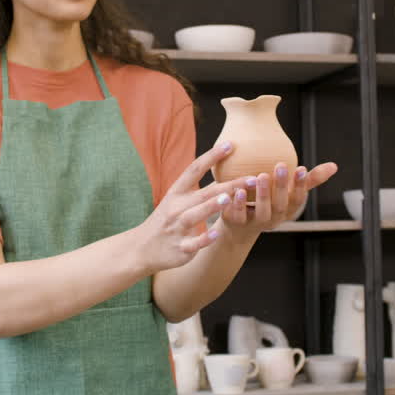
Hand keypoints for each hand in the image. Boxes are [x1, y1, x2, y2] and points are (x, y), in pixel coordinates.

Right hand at [132, 141, 249, 274]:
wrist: (142, 248)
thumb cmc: (166, 220)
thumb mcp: (176, 199)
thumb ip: (197, 188)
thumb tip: (223, 171)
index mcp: (177, 193)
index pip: (194, 170)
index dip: (212, 156)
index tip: (230, 145)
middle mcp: (176, 208)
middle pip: (203, 193)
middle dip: (227, 185)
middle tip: (252, 179)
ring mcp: (177, 228)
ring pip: (194, 215)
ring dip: (210, 207)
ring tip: (228, 198)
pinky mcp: (180, 248)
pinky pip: (193, 244)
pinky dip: (204, 239)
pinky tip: (216, 234)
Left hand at [218, 160, 338, 233]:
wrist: (240, 227)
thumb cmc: (270, 203)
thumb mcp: (289, 192)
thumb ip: (310, 180)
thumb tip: (334, 166)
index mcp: (287, 210)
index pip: (298, 199)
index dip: (301, 186)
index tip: (301, 168)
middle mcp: (274, 219)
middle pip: (281, 205)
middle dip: (282, 186)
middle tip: (281, 166)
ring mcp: (256, 223)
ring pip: (263, 212)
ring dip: (263, 194)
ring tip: (262, 175)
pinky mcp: (238, 224)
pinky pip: (240, 215)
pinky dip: (240, 204)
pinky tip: (238, 190)